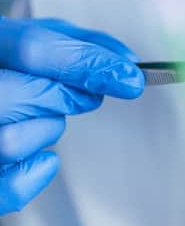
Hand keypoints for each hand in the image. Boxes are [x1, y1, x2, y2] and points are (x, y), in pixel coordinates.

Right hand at [0, 17, 143, 212]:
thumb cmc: (9, 62)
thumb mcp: (41, 38)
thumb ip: (84, 45)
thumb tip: (127, 63)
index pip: (32, 49)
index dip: (88, 64)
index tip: (130, 78)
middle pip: (18, 94)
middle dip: (65, 97)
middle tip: (82, 95)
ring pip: (12, 142)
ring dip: (47, 131)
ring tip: (45, 118)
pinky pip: (4, 188)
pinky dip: (32, 178)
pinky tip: (46, 158)